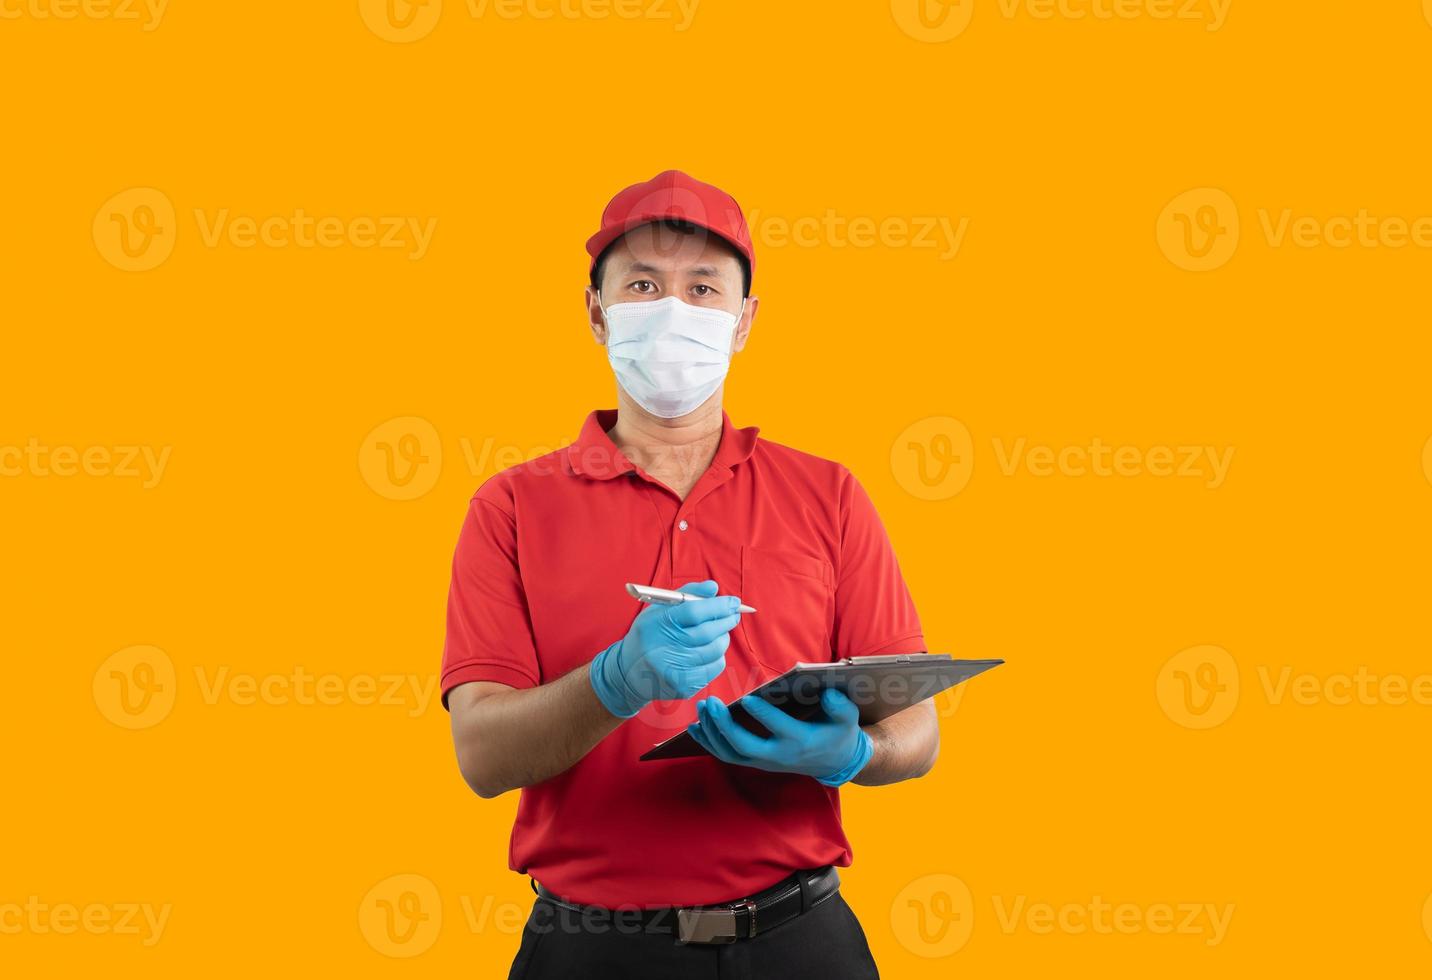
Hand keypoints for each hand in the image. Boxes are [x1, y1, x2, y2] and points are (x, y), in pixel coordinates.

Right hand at [589, 581, 741, 718]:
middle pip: (706, 633)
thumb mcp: (659, 609)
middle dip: (726, 621)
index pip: (694, 612)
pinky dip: (718, 657)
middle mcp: (662, 648)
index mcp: (656, 623)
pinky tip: (711, 651)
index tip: (733, 602)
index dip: (718, 606)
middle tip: (733, 615)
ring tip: (720, 633)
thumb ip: (687, 594)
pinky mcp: (682, 687)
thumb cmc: (650, 634)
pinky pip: (713, 669)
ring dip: (723, 639)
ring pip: (713, 651)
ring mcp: (672, 670)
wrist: (628, 671)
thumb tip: (713, 587)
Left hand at [687, 688, 873, 786]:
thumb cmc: (839, 733)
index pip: (778, 728)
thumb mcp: (848, 719)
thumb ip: (840, 706)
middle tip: (711, 703)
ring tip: (701, 708)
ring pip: (730, 753)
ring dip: (712, 732)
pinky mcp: (756, 761)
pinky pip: (727, 755)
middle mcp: (778, 755)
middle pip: (744, 745)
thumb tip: (829, 694)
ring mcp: (764, 761)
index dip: (762, 714)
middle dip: (724, 725)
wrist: (835, 762)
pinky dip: (709, 742)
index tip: (747, 699)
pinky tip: (696, 727)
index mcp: (800, 741)